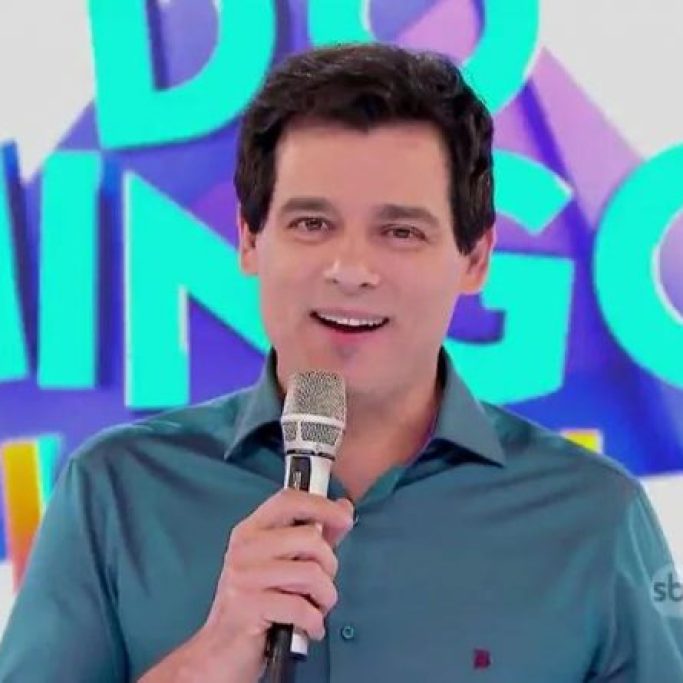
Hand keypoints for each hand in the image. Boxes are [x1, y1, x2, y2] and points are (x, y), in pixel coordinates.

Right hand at [138, 488, 354, 682]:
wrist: (220, 652)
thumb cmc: (257, 604)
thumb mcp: (283, 564)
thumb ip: (313, 536)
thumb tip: (343, 508)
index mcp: (250, 530)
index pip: (288, 500)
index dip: (321, 505)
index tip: (344, 518)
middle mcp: (244, 547)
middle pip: (309, 537)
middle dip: (329, 564)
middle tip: (321, 585)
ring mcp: (244, 576)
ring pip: (312, 573)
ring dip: (325, 597)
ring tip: (316, 608)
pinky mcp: (249, 607)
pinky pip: (303, 608)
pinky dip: (315, 622)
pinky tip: (309, 628)